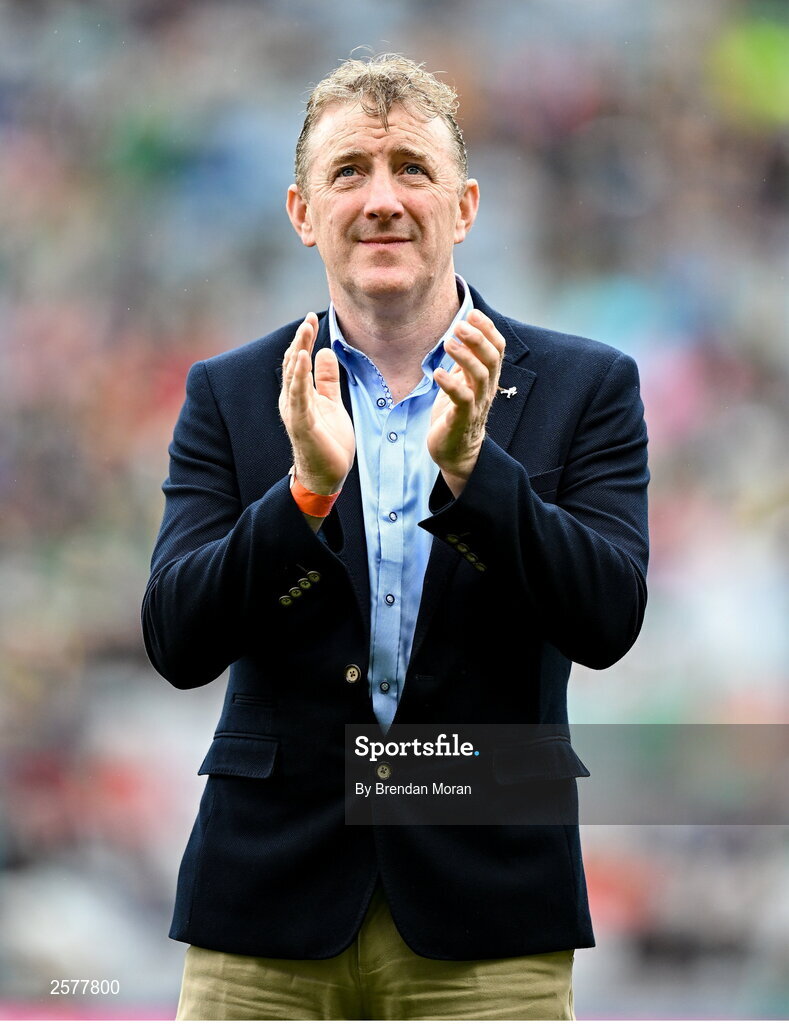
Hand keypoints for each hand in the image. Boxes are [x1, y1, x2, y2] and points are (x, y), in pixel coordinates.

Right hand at [278, 313, 355, 494]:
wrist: (327, 475)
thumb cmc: (328, 441)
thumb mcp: (332, 403)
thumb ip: (327, 379)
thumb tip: (324, 351)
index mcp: (299, 394)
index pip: (299, 361)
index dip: (304, 339)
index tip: (311, 317)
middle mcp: (292, 400)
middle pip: (294, 364)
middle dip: (300, 340)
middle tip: (308, 318)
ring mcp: (295, 412)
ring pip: (294, 376)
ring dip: (299, 352)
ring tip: (305, 331)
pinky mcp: (302, 424)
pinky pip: (299, 396)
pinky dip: (300, 376)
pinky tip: (303, 358)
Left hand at [428, 309, 505, 496]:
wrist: (455, 451)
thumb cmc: (455, 414)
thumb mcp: (461, 381)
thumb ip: (464, 360)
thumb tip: (462, 331)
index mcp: (486, 378)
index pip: (497, 349)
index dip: (488, 330)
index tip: (472, 314)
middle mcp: (485, 390)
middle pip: (492, 359)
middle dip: (478, 339)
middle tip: (459, 325)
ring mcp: (476, 405)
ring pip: (480, 377)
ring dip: (465, 357)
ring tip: (448, 343)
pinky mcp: (461, 419)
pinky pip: (461, 400)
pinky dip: (450, 384)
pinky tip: (437, 373)